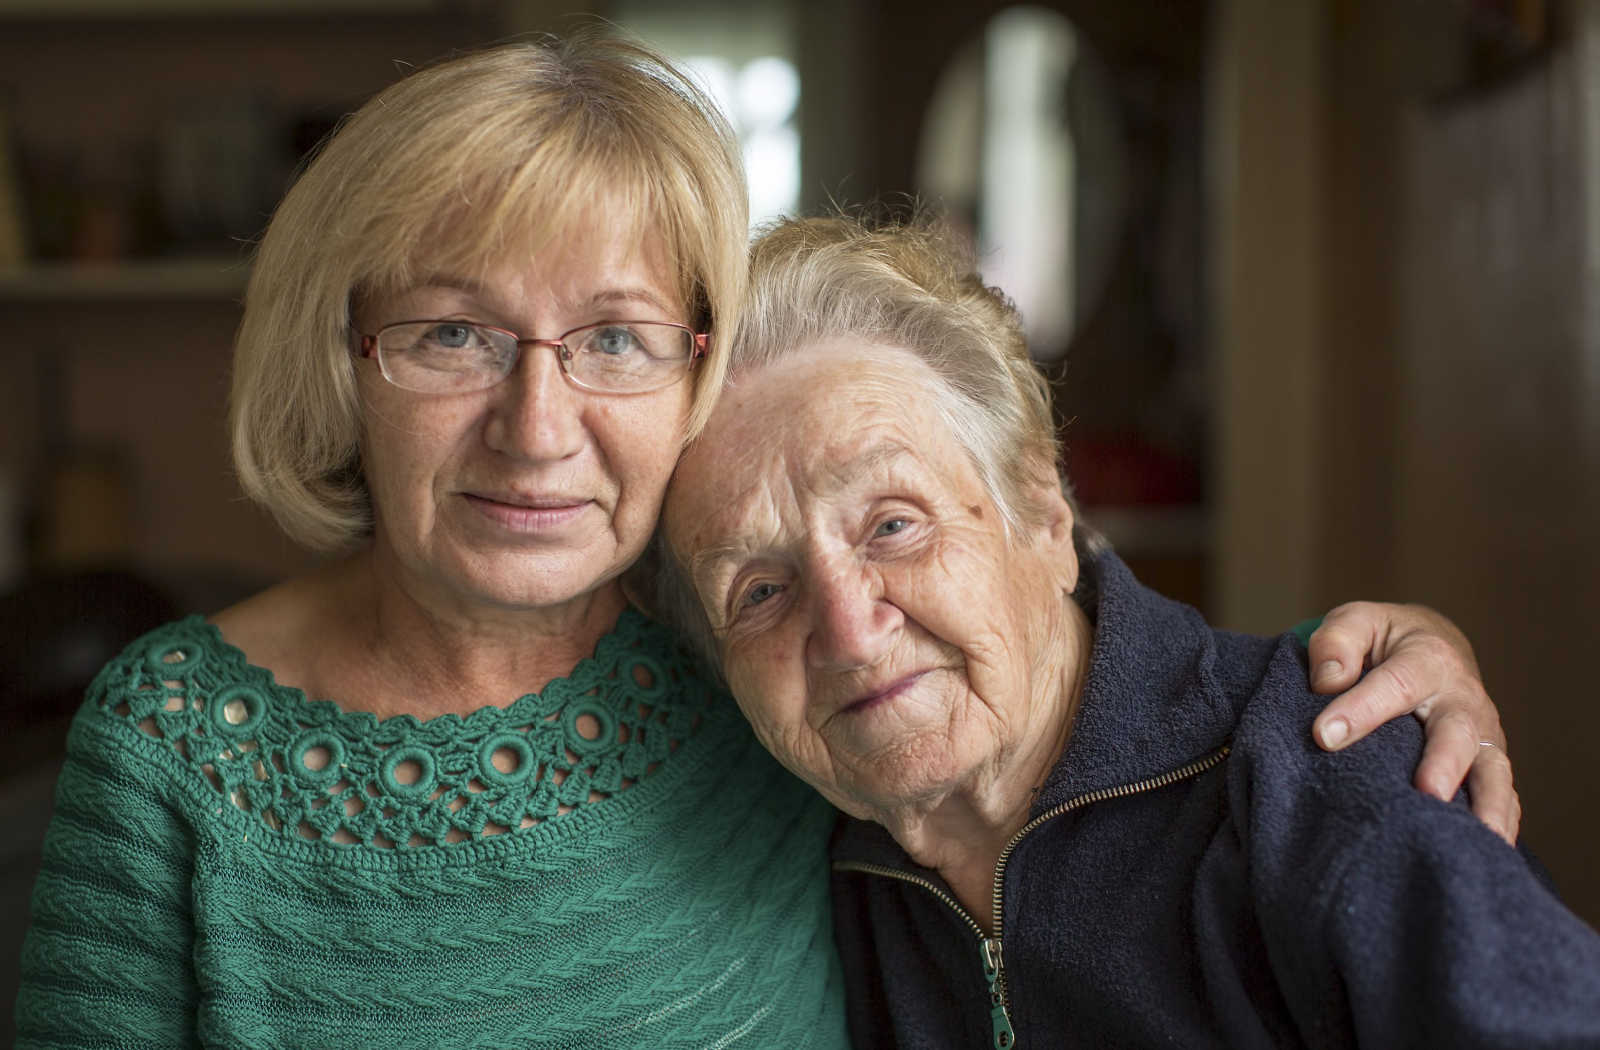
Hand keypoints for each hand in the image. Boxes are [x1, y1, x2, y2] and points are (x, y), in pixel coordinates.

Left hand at [1307, 601, 1518, 844]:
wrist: (1432, 647)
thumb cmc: (1383, 641)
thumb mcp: (1355, 622)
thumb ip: (1337, 642)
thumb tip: (1328, 680)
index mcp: (1427, 660)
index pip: (1394, 684)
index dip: (1361, 710)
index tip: (1324, 736)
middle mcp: (1462, 700)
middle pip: (1457, 733)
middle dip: (1443, 763)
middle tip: (1426, 792)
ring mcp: (1481, 736)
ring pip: (1493, 771)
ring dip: (1486, 805)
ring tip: (1475, 838)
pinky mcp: (1487, 765)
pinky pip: (1503, 796)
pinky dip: (1501, 823)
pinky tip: (1487, 850)